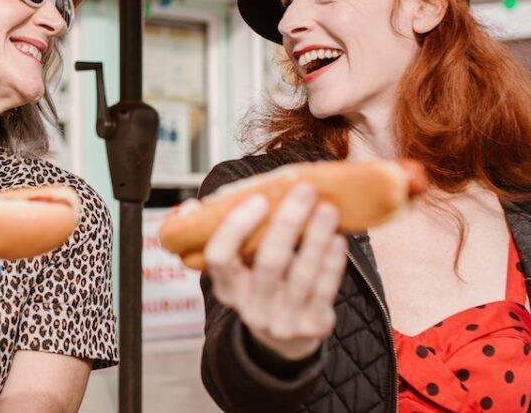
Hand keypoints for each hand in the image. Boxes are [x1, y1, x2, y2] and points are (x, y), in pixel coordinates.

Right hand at [202, 183, 347, 360]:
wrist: (283, 340)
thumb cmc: (257, 287)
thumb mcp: (234, 272)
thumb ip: (222, 237)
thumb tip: (193, 207)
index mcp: (226, 288)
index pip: (220, 257)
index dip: (237, 227)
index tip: (258, 199)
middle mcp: (251, 307)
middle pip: (269, 262)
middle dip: (287, 223)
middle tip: (304, 190)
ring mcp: (282, 320)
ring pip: (302, 274)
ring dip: (316, 237)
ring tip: (327, 209)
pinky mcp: (312, 325)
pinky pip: (325, 289)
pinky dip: (332, 261)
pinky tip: (338, 239)